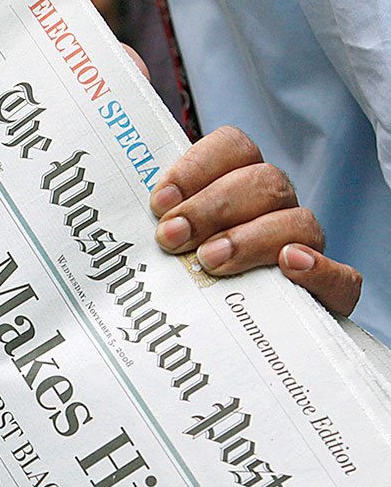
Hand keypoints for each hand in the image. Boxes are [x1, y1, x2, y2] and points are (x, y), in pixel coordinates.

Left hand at [149, 126, 361, 315]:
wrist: (225, 339)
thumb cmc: (183, 280)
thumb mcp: (164, 245)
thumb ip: (160, 217)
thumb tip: (145, 173)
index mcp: (237, 185)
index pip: (233, 146)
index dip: (196, 167)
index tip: (159, 202)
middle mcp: (275, 208)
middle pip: (262, 181)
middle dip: (210, 208)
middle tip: (172, 238)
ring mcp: (306, 247)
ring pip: (297, 222)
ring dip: (250, 238)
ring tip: (210, 261)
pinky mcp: (329, 291)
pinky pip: (342, 276)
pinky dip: (318, 270)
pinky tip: (288, 266)